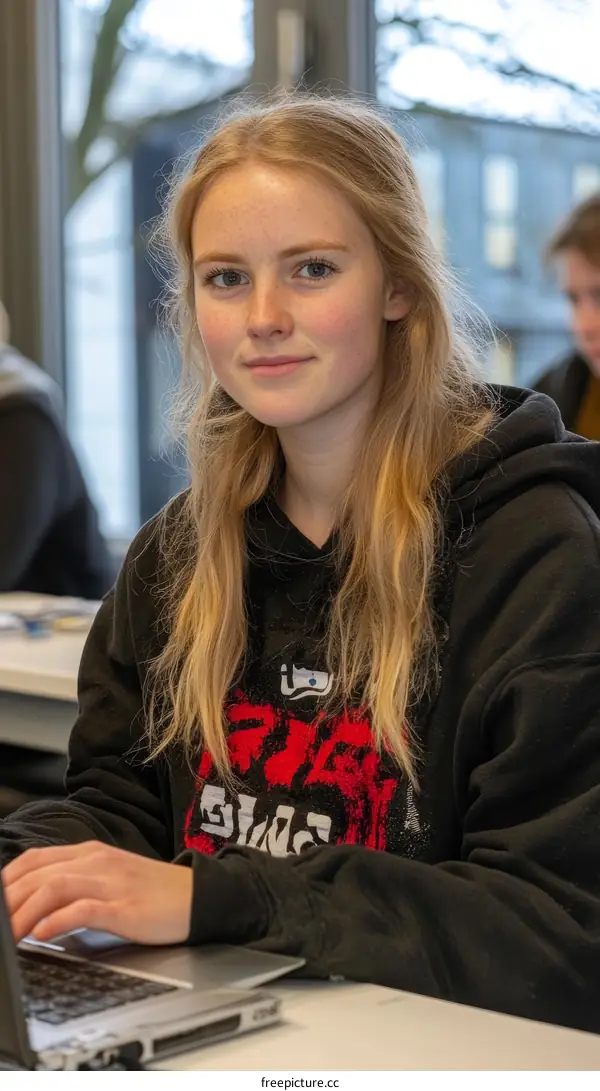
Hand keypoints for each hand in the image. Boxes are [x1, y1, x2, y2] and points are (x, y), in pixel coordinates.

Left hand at [1, 842, 192, 945]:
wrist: (197, 896)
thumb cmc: (151, 893)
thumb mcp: (108, 878)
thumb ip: (75, 883)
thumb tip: (32, 905)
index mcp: (89, 853)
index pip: (34, 859)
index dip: (6, 880)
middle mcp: (97, 862)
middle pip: (38, 875)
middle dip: (7, 901)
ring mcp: (112, 883)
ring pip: (55, 889)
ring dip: (24, 913)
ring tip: (8, 936)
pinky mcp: (126, 907)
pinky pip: (85, 910)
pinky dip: (58, 922)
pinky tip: (42, 936)